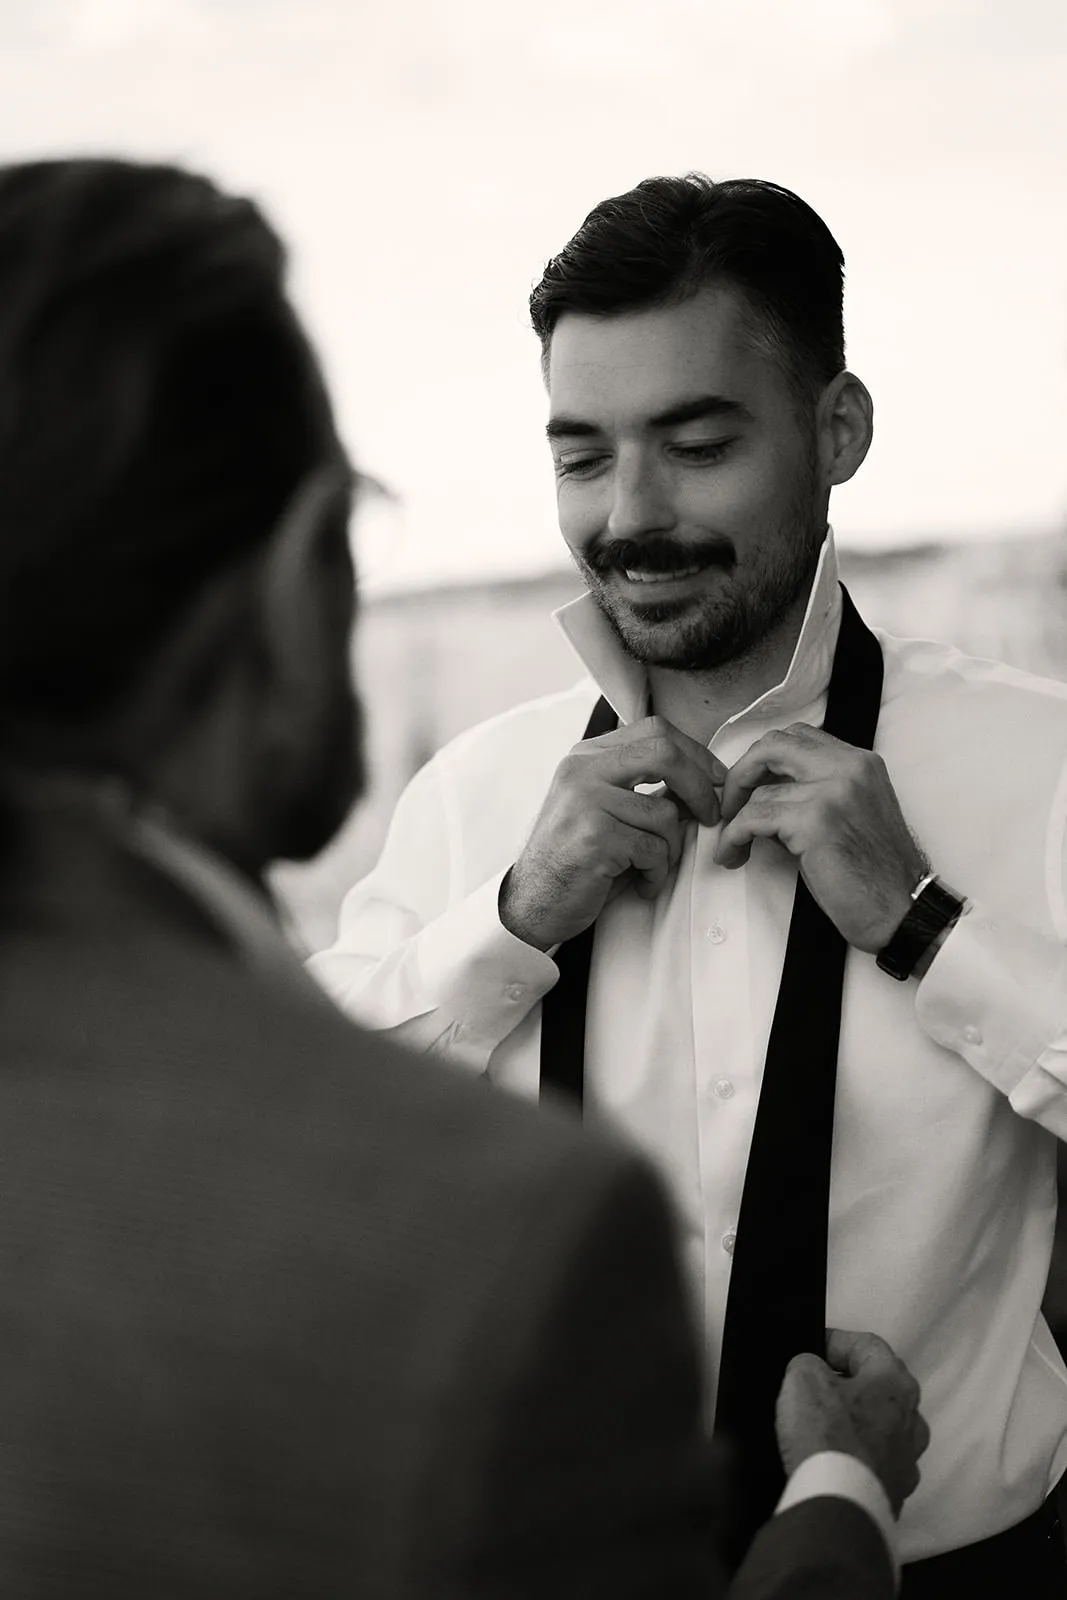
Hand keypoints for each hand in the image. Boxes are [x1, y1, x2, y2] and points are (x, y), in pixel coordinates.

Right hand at [499, 716, 724, 950]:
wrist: (533, 903)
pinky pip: (654, 848)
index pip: (654, 731)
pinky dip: (657, 872)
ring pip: (665, 813)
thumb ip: (647, 789)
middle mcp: (582, 771)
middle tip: (711, 814)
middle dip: (700, 786)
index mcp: (586, 758)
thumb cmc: (575, 859)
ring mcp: (585, 801)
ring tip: (652, 867)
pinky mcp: (594, 837)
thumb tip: (704, 781)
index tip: (715, 779)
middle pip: (664, 752)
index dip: (695, 753)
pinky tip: (641, 883)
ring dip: (671, 849)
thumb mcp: (608, 811)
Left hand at [715, 724, 926, 952]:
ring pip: (759, 791)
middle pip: (773, 745)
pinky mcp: (815, 822)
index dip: (765, 759)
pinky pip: (753, 819)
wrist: (902, 908)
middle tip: (730, 804)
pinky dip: (734, 837)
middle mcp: (849, 768)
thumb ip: (815, 792)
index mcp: (860, 763)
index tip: (751, 786)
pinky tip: (733, 853)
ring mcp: (832, 791)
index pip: (798, 737)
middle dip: (741, 773)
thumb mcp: (850, 814)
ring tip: (735, 844)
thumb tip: (761, 793)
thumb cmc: (875, 873)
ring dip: (735, 820)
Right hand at [776, 1329, 930, 1516]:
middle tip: (816, 1385)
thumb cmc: (828, 1436)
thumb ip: (808, 1362)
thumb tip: (812, 1370)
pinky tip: (832, 1459)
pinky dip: (856, 1457)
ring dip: (856, 1422)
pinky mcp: (895, 1492)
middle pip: (879, 1388)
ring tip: (823, 1426)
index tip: (812, 1348)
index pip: (867, 1345)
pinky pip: (875, 1462)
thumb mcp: (803, 1379)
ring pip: (881, 1428)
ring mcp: (908, 1460)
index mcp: (897, 1383)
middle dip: (848, 1383)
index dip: (835, 1341)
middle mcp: (912, 1419)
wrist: (838, 1505)